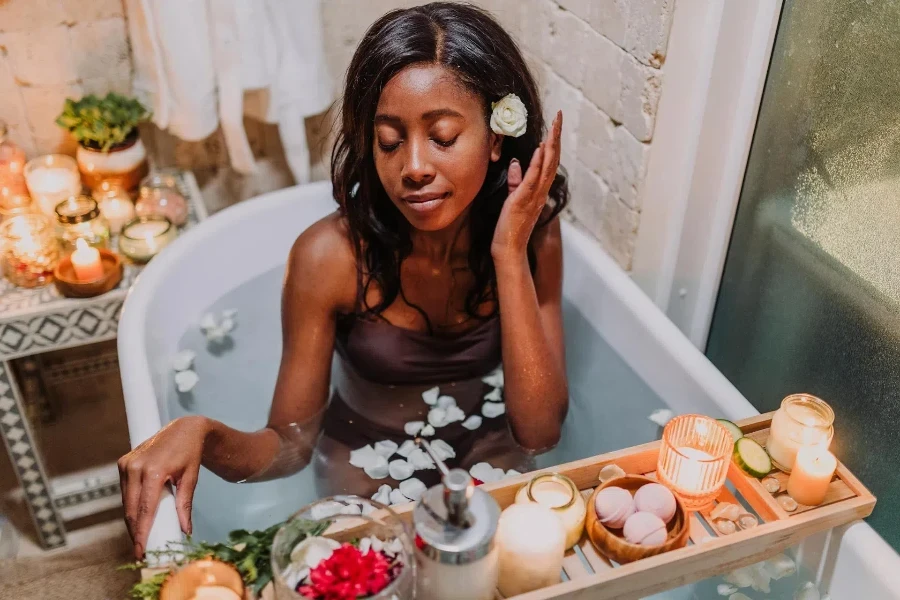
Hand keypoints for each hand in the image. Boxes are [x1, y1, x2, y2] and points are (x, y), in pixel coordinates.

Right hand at [117, 415, 208, 557]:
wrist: (184, 429)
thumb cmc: (190, 454)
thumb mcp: (191, 478)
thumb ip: (185, 505)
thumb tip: (185, 531)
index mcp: (153, 471)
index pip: (144, 509)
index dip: (141, 533)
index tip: (141, 551)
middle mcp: (136, 466)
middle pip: (131, 508)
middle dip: (134, 532)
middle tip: (141, 551)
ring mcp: (127, 463)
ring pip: (125, 501)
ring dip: (131, 521)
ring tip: (139, 539)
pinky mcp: (123, 462)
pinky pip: (125, 491)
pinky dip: (130, 506)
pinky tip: (135, 519)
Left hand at [491, 111, 562, 262]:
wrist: (508, 248)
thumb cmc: (510, 226)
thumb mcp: (512, 199)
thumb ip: (515, 181)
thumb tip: (516, 163)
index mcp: (539, 190)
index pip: (549, 162)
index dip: (553, 142)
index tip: (555, 124)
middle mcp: (541, 191)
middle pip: (553, 159)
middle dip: (556, 137)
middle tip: (559, 117)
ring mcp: (534, 196)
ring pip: (548, 166)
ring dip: (551, 144)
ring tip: (554, 126)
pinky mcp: (523, 200)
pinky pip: (533, 178)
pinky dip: (538, 163)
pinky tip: (541, 148)